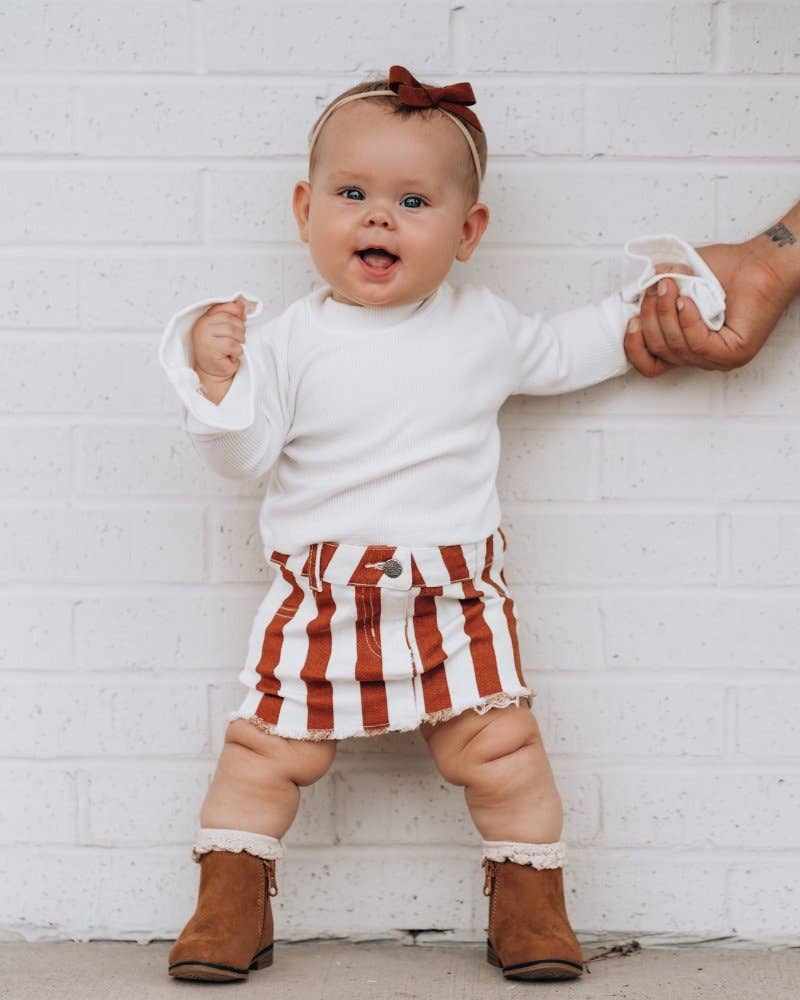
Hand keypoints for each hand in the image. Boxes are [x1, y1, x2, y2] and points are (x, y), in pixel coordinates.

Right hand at [191, 299, 246, 384]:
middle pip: (231, 320)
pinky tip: (230, 356)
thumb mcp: (226, 330)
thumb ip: (232, 315)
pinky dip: (237, 352)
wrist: (212, 372)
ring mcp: (204, 338)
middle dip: (240, 331)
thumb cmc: (220, 351)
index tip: (242, 320)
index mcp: (205, 318)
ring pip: (233, 332)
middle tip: (237, 341)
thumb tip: (240, 304)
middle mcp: (202, 326)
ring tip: (233, 349)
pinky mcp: (210, 350)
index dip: (237, 313)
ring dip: (239, 342)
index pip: (225, 307)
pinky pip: (233, 345)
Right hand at [624, 238, 796, 376]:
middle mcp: (701, 356)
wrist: (762, 262)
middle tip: (657, 288)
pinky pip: (698, 344)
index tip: (632, 322)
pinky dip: (688, 321)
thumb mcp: (680, 278)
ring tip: (670, 286)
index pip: (651, 365)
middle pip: (659, 352)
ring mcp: (718, 359)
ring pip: (676, 348)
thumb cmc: (729, 270)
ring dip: (667, 314)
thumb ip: (658, 288)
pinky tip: (688, 301)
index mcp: (686, 344)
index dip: (635, 347)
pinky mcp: (734, 353)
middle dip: (651, 318)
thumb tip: (636, 292)